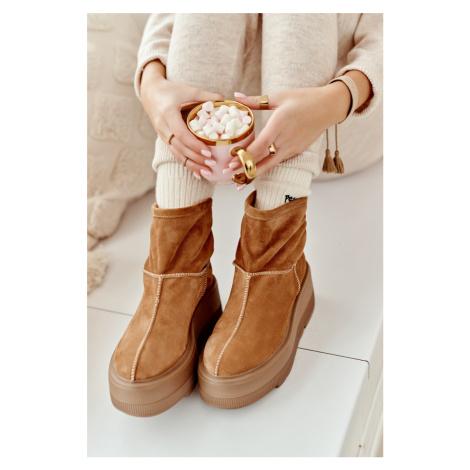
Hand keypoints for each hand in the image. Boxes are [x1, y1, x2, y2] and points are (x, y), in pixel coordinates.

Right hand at [141, 60, 224, 178]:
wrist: (150, 93)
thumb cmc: (171, 90)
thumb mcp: (188, 90)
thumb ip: (206, 96)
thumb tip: (226, 100)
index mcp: (168, 113)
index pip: (181, 134)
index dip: (195, 145)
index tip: (208, 152)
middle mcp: (163, 126)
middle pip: (180, 147)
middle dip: (196, 158)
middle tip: (212, 164)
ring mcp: (162, 135)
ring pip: (177, 154)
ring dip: (192, 165)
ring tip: (207, 172)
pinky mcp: (165, 140)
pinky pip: (176, 154)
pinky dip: (187, 164)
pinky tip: (198, 174)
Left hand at [225, 84, 350, 187]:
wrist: (329, 108)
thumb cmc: (304, 99)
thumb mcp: (280, 97)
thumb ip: (256, 101)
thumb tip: (235, 96)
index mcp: (280, 124)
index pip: (259, 146)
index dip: (244, 157)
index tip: (230, 163)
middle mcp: (285, 140)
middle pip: (262, 160)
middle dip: (244, 169)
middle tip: (228, 175)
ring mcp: (291, 148)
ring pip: (269, 165)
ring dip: (253, 174)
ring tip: (239, 182)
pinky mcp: (295, 152)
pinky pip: (277, 161)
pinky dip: (264, 167)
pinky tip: (253, 172)